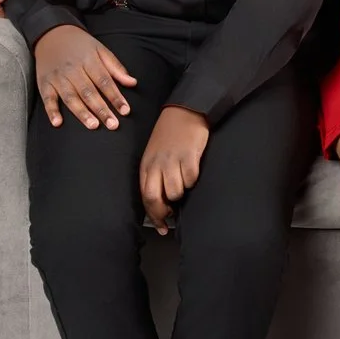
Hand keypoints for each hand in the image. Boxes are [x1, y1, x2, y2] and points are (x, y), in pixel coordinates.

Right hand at [34, 26, 135, 128]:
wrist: (51, 34)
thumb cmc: (80, 45)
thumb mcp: (100, 50)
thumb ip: (116, 68)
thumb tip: (133, 83)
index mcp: (89, 61)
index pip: (104, 81)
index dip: (115, 97)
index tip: (125, 111)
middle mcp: (73, 70)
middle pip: (89, 92)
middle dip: (102, 109)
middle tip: (113, 125)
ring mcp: (57, 77)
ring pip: (70, 97)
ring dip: (81, 113)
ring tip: (93, 126)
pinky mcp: (44, 83)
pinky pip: (47, 99)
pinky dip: (51, 111)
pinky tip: (57, 123)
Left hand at [138, 106, 210, 229]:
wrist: (184, 112)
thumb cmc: (169, 136)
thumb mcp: (154, 155)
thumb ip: (155, 176)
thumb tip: (162, 202)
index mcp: (146, 166)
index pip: (145, 197)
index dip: (153, 216)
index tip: (162, 227)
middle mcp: (156, 164)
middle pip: (155, 198)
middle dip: (164, 212)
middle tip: (172, 214)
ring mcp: (172, 160)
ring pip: (175, 192)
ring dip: (182, 193)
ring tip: (185, 183)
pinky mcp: (189, 156)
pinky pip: (191, 178)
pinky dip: (193, 179)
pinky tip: (193, 171)